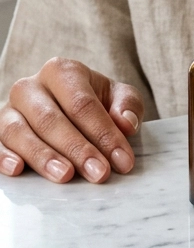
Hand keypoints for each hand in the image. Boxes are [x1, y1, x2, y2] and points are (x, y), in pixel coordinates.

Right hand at [0, 59, 143, 182]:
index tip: (122, 161)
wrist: (66, 105)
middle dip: (77, 149)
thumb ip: (128, 106)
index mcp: (62, 71)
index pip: (82, 104)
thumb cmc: (94, 102)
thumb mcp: (118, 97)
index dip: (103, 133)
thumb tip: (125, 124)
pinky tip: (18, 170)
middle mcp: (31, 87)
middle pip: (51, 119)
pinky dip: (4, 157)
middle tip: (99, 173)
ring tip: (66, 176)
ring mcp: (10, 109)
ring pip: (19, 132)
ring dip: (43, 156)